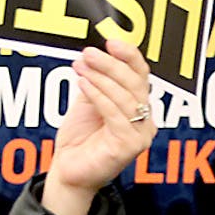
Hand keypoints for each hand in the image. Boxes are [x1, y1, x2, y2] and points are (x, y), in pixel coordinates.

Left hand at [42, 38, 155, 214]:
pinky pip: (116, 114)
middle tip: (89, 53)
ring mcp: (140, 135)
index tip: (110, 41)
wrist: (68, 172)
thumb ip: (97, 82)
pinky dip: (98, 95)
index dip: (129, 56)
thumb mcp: (89, 103)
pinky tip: (83, 84)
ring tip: (80, 67)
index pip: (141, 75)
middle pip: (135, 83)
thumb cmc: (80, 140)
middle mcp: (146, 120)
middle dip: (111, 64)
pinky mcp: (130, 147)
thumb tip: (94, 54)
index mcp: (140, 107)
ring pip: (125, 96)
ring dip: (101, 77)